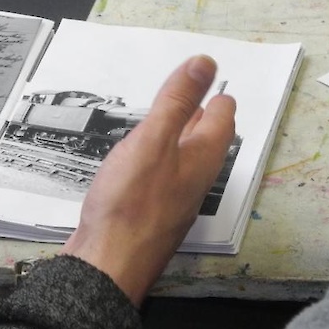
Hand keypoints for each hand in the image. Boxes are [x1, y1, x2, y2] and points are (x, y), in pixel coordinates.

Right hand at [61, 56, 235, 305]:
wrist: (107, 264)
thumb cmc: (130, 203)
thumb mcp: (153, 140)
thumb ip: (177, 101)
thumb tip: (205, 63)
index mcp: (201, 159)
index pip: (222, 119)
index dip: (216, 96)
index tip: (210, 79)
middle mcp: (194, 180)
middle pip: (206, 141)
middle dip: (203, 116)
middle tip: (197, 96)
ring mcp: (173, 201)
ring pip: (184, 161)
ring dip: (180, 137)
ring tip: (169, 121)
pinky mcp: (151, 215)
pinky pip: (162, 178)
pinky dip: (158, 159)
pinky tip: (140, 160)